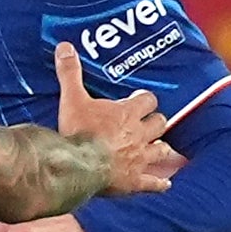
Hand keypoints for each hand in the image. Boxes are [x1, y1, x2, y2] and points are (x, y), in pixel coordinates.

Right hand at [51, 43, 174, 194]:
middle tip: (150, 123)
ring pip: (161, 150)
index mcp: (127, 113)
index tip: (139, 99)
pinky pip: (153, 183)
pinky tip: (166, 185)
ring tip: (161, 148)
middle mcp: (139, 135)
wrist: (79, 165)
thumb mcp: (72, 99)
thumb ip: (70, 73)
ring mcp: (140, 159)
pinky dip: (159, 184)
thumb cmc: (78, 131)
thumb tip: (64, 46)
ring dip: (162, 149)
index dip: (145, 100)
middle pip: (159, 123)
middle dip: (156, 122)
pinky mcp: (135, 181)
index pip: (147, 100)